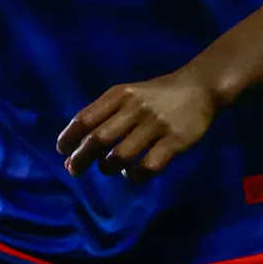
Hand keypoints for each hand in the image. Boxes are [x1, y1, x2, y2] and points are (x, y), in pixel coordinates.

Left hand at [58, 70, 222, 175]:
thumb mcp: (129, 93)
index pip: (86, 118)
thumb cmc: (157, 94)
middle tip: (74, 170)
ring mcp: (156, 126)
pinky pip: (148, 167)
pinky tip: (131, 174)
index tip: (62, 151)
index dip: (69, 137)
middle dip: (81, 158)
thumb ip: (105, 114)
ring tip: (109, 168)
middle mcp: (135, 108)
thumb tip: (74, 147)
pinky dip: (134, 176)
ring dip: (108, 167)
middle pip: (99, 139)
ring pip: (121, 156)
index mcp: (120, 94)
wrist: (200, 87)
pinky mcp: (175, 142)